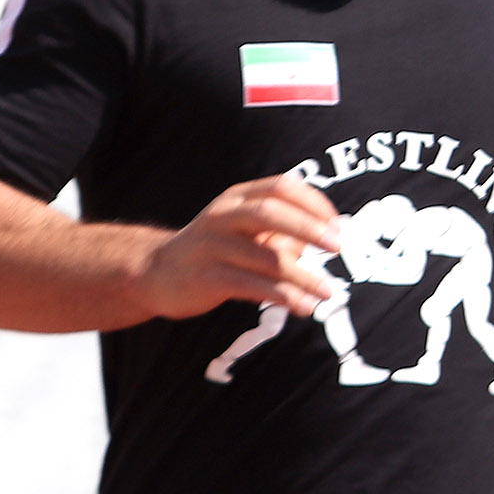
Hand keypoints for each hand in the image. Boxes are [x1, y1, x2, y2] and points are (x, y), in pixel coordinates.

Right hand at [136, 175, 342, 319]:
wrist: (155, 273)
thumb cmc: (216, 250)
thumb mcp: (247, 232)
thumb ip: (284, 230)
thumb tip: (331, 235)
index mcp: (237, 198)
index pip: (281, 187)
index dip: (313, 203)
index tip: (338, 225)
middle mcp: (223, 215)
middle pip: (270, 212)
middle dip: (309, 228)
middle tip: (339, 248)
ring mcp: (211, 245)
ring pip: (264, 257)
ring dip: (302, 276)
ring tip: (328, 292)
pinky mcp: (206, 277)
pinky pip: (251, 285)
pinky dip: (282, 296)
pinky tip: (303, 307)